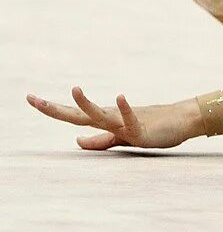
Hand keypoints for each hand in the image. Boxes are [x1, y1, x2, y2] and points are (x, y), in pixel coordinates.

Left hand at [26, 86, 203, 149]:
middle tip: (31, 99)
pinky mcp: (141, 130)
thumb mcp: (122, 137)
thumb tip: (77, 141)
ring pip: (101, 114)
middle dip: (55, 109)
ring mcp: (125, 124)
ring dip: (87, 103)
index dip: (52, 109)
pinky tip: (119, 97)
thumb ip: (100, 140)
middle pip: (78, 115)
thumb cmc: (154, 127)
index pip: (73, 115)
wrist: (181, 121)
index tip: (31, 98)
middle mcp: (111, 119)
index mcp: (105, 121)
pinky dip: (125, 108)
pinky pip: (131, 118)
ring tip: (74, 89)